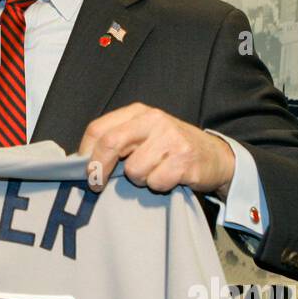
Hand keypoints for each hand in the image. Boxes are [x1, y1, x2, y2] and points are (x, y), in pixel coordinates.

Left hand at [79, 103, 234, 196]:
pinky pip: (155, 182)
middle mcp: (154, 120)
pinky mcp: (185, 159)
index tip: (83, 171)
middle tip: (97, 185)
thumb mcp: (143, 135)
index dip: (86, 153)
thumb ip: (117, 140)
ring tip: (153, 173)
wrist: (215, 156)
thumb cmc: (171, 148)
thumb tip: (82, 161)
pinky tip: (169, 177)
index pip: (98, 129)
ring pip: (133, 170)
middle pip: (111, 144)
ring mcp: (171, 138)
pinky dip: (158, 186)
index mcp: (138, 112)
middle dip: (98, 169)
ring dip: (138, 180)